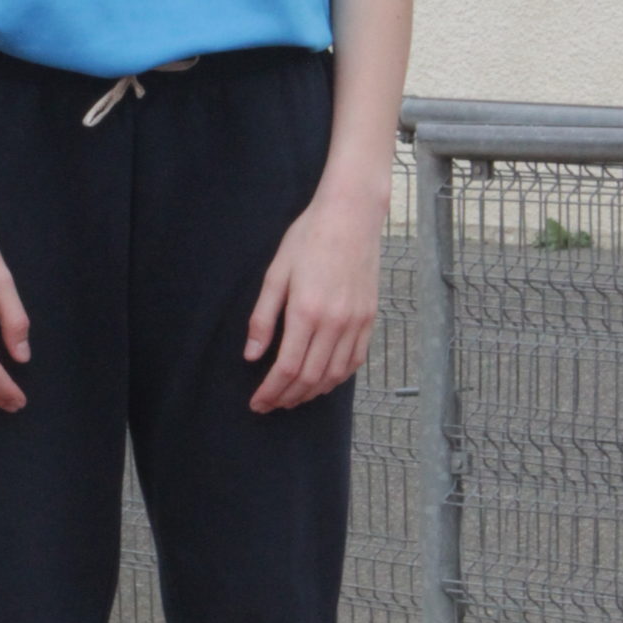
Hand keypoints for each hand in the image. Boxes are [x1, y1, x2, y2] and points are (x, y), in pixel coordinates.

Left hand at [245, 187, 381, 412]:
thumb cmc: (308, 238)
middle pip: (310, 378)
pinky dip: (337, 378)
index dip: (270, 391)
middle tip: (270, 405)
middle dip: (287, 398)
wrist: (351, 216)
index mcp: (306, 311)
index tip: (257, 403)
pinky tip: (322, 381)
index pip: (287, 368)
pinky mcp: (370, 318)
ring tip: (292, 398)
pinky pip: (354, 361)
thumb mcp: (276, 273)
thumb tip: (252, 355)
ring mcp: (356, 322)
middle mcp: (335, 323)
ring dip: (311, 393)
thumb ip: (263, 317)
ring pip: (334, 375)